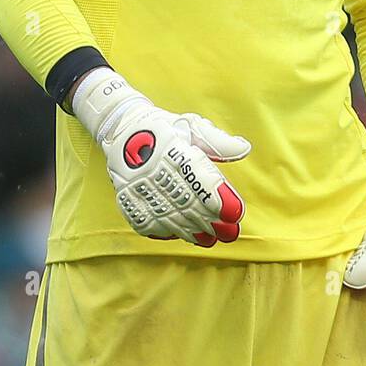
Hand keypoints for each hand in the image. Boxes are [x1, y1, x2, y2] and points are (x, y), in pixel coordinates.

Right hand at [72, 68, 250, 245]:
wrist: (122, 127)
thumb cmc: (165, 127)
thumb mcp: (192, 125)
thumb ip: (217, 140)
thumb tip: (243, 148)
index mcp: (171, 148)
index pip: (197, 176)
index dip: (217, 196)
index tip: (234, 212)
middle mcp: (151, 169)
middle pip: (184, 200)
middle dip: (209, 220)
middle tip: (230, 233)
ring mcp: (135, 185)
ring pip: (166, 214)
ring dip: (190, 230)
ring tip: (210, 239)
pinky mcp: (125, 197)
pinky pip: (143, 220)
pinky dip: (163, 230)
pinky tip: (180, 235)